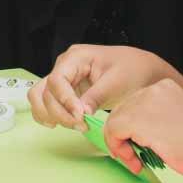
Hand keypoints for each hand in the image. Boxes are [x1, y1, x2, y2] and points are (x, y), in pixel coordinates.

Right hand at [30, 44, 175, 130]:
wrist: (142, 71)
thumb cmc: (132, 70)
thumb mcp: (117, 82)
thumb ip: (96, 96)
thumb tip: (80, 113)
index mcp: (76, 57)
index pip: (57, 79)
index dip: (65, 100)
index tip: (80, 116)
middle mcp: (65, 66)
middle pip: (46, 91)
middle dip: (60, 112)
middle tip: (80, 125)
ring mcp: (65, 79)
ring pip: (40, 96)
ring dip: (49, 114)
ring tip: (70, 125)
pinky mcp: (67, 91)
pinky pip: (47, 102)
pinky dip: (47, 114)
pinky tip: (60, 124)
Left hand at [102, 79, 182, 181]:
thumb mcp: (176, 123)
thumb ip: (154, 122)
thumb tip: (131, 135)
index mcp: (165, 88)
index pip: (134, 104)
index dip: (131, 128)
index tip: (138, 147)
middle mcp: (153, 90)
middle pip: (121, 111)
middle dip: (123, 137)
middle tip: (134, 158)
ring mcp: (144, 102)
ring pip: (114, 121)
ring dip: (120, 145)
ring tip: (135, 162)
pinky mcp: (137, 118)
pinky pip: (113, 132)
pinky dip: (119, 150)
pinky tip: (135, 162)